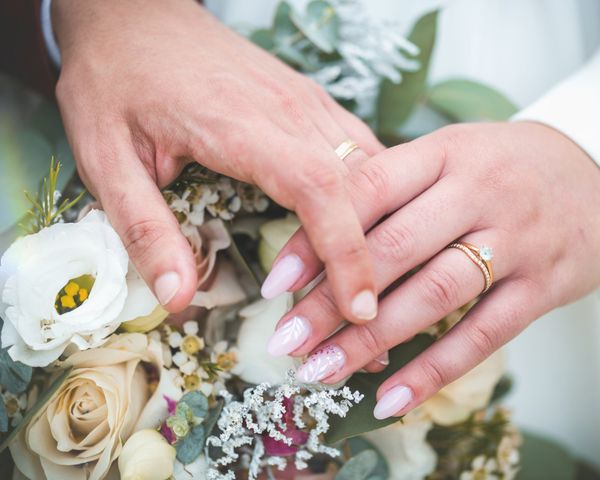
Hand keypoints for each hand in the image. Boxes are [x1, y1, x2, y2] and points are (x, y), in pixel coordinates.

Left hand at [52, 0, 381, 318]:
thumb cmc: (117, 80)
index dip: (346, 251)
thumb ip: (145, 228)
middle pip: (359, 185)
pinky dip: (373, 195)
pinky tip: (367, 227)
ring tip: (370, 283)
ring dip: (378, 227)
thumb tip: (179, 296)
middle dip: (373, 255)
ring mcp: (306, 102)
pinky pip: (360, 150)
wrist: (132, 15)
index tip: (359, 306)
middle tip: (366, 317)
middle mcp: (289, 110)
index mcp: (240, 126)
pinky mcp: (309, 102)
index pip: (317, 189)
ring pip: (370, 168)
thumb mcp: (107, 158)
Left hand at [268, 122, 599, 417]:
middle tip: (286, 340)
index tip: (276, 284)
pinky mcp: (544, 284)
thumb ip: (392, 190)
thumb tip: (318, 244)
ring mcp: (516, 238)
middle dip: (332, 301)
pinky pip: (484, 334)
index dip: (317, 237)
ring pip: (434, 294)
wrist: (593, 172)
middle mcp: (479, 191)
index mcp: (445, 153)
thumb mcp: (449, 156)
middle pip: (395, 248)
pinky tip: (391, 399)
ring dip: (371, 340)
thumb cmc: (499, 168)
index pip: (369, 190)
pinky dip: (434, 369)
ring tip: (322, 371)